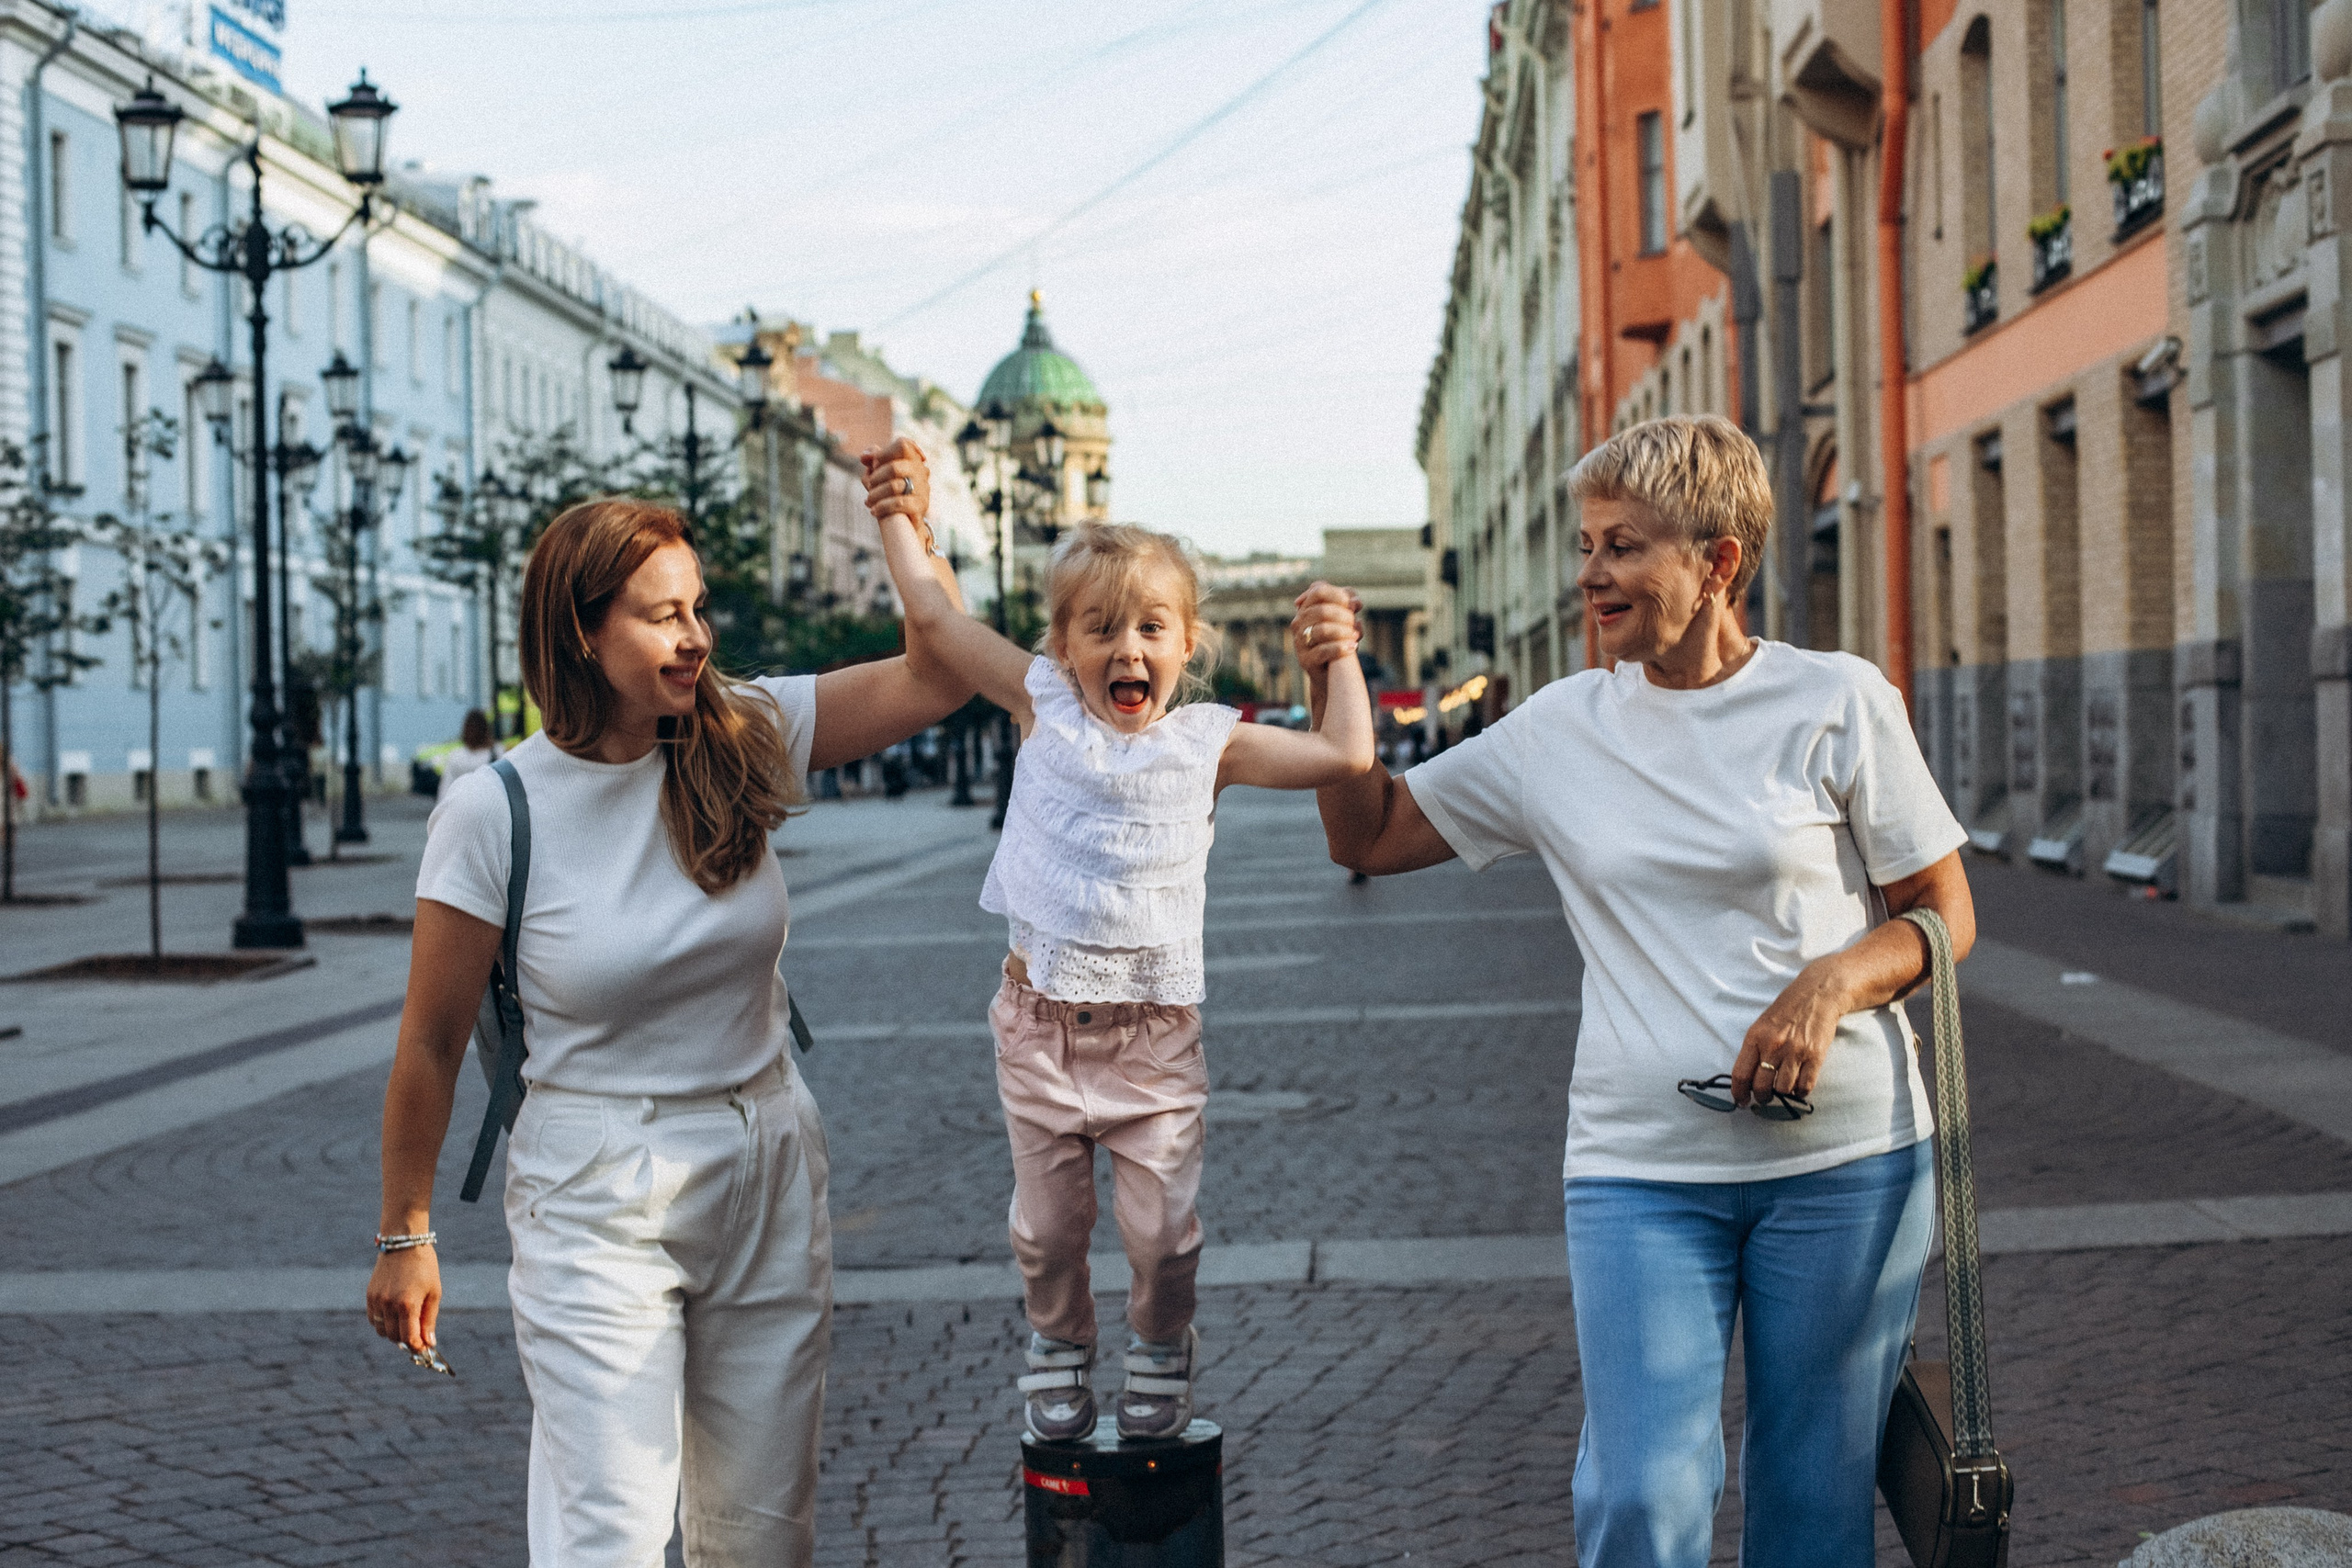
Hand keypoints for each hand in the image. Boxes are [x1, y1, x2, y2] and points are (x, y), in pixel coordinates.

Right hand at [366, 1244, 440, 1356]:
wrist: (404, 1243)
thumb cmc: (424, 1267)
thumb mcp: (434, 1293)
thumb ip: (429, 1320)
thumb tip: (429, 1343)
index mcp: (407, 1304)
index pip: (409, 1338)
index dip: (417, 1346)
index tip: (424, 1347)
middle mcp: (389, 1305)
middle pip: (395, 1337)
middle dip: (407, 1340)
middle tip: (418, 1335)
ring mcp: (377, 1300)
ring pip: (382, 1331)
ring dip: (394, 1333)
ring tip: (406, 1323)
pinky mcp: (370, 1295)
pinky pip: (373, 1319)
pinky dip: (383, 1323)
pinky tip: (394, 1314)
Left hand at [861, 439, 932, 548]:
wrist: (907, 521)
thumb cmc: (892, 493)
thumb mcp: (882, 474)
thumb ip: (874, 460)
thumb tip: (864, 457)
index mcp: (913, 459)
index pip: (903, 444)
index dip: (885, 453)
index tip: (875, 464)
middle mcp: (921, 471)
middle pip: (894, 467)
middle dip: (876, 477)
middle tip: (869, 486)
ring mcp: (923, 489)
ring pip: (894, 486)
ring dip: (875, 494)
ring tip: (868, 501)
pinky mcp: (921, 506)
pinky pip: (899, 503)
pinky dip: (882, 506)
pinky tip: (874, 511)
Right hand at [1290, 580, 1362, 672]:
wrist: (1331, 673)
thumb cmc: (1339, 640)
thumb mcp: (1346, 619)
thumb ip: (1349, 604)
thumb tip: (1353, 602)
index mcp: (1306, 608)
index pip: (1318, 591)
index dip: (1338, 595)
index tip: (1353, 604)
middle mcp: (1299, 623)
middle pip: (1321, 611)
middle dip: (1343, 615)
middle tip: (1353, 622)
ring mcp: (1300, 642)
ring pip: (1321, 630)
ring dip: (1343, 631)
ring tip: (1355, 636)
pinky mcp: (1305, 660)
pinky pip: (1323, 651)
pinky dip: (1340, 648)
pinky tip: (1352, 647)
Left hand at [1732, 960, 1850, 1105]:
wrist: (1817, 995)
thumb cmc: (1787, 1010)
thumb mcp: (1762, 1025)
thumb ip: (1754, 1049)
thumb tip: (1746, 1078)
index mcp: (1755, 1037)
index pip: (1740, 1073)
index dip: (1738, 1092)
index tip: (1740, 1101)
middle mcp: (1773, 1045)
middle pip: (1761, 1085)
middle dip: (1761, 1097)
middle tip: (1763, 1098)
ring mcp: (1795, 1052)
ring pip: (1783, 1089)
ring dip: (1781, 1095)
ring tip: (1782, 1090)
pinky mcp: (1815, 1056)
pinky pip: (1805, 1086)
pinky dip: (1800, 1092)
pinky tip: (1798, 1087)